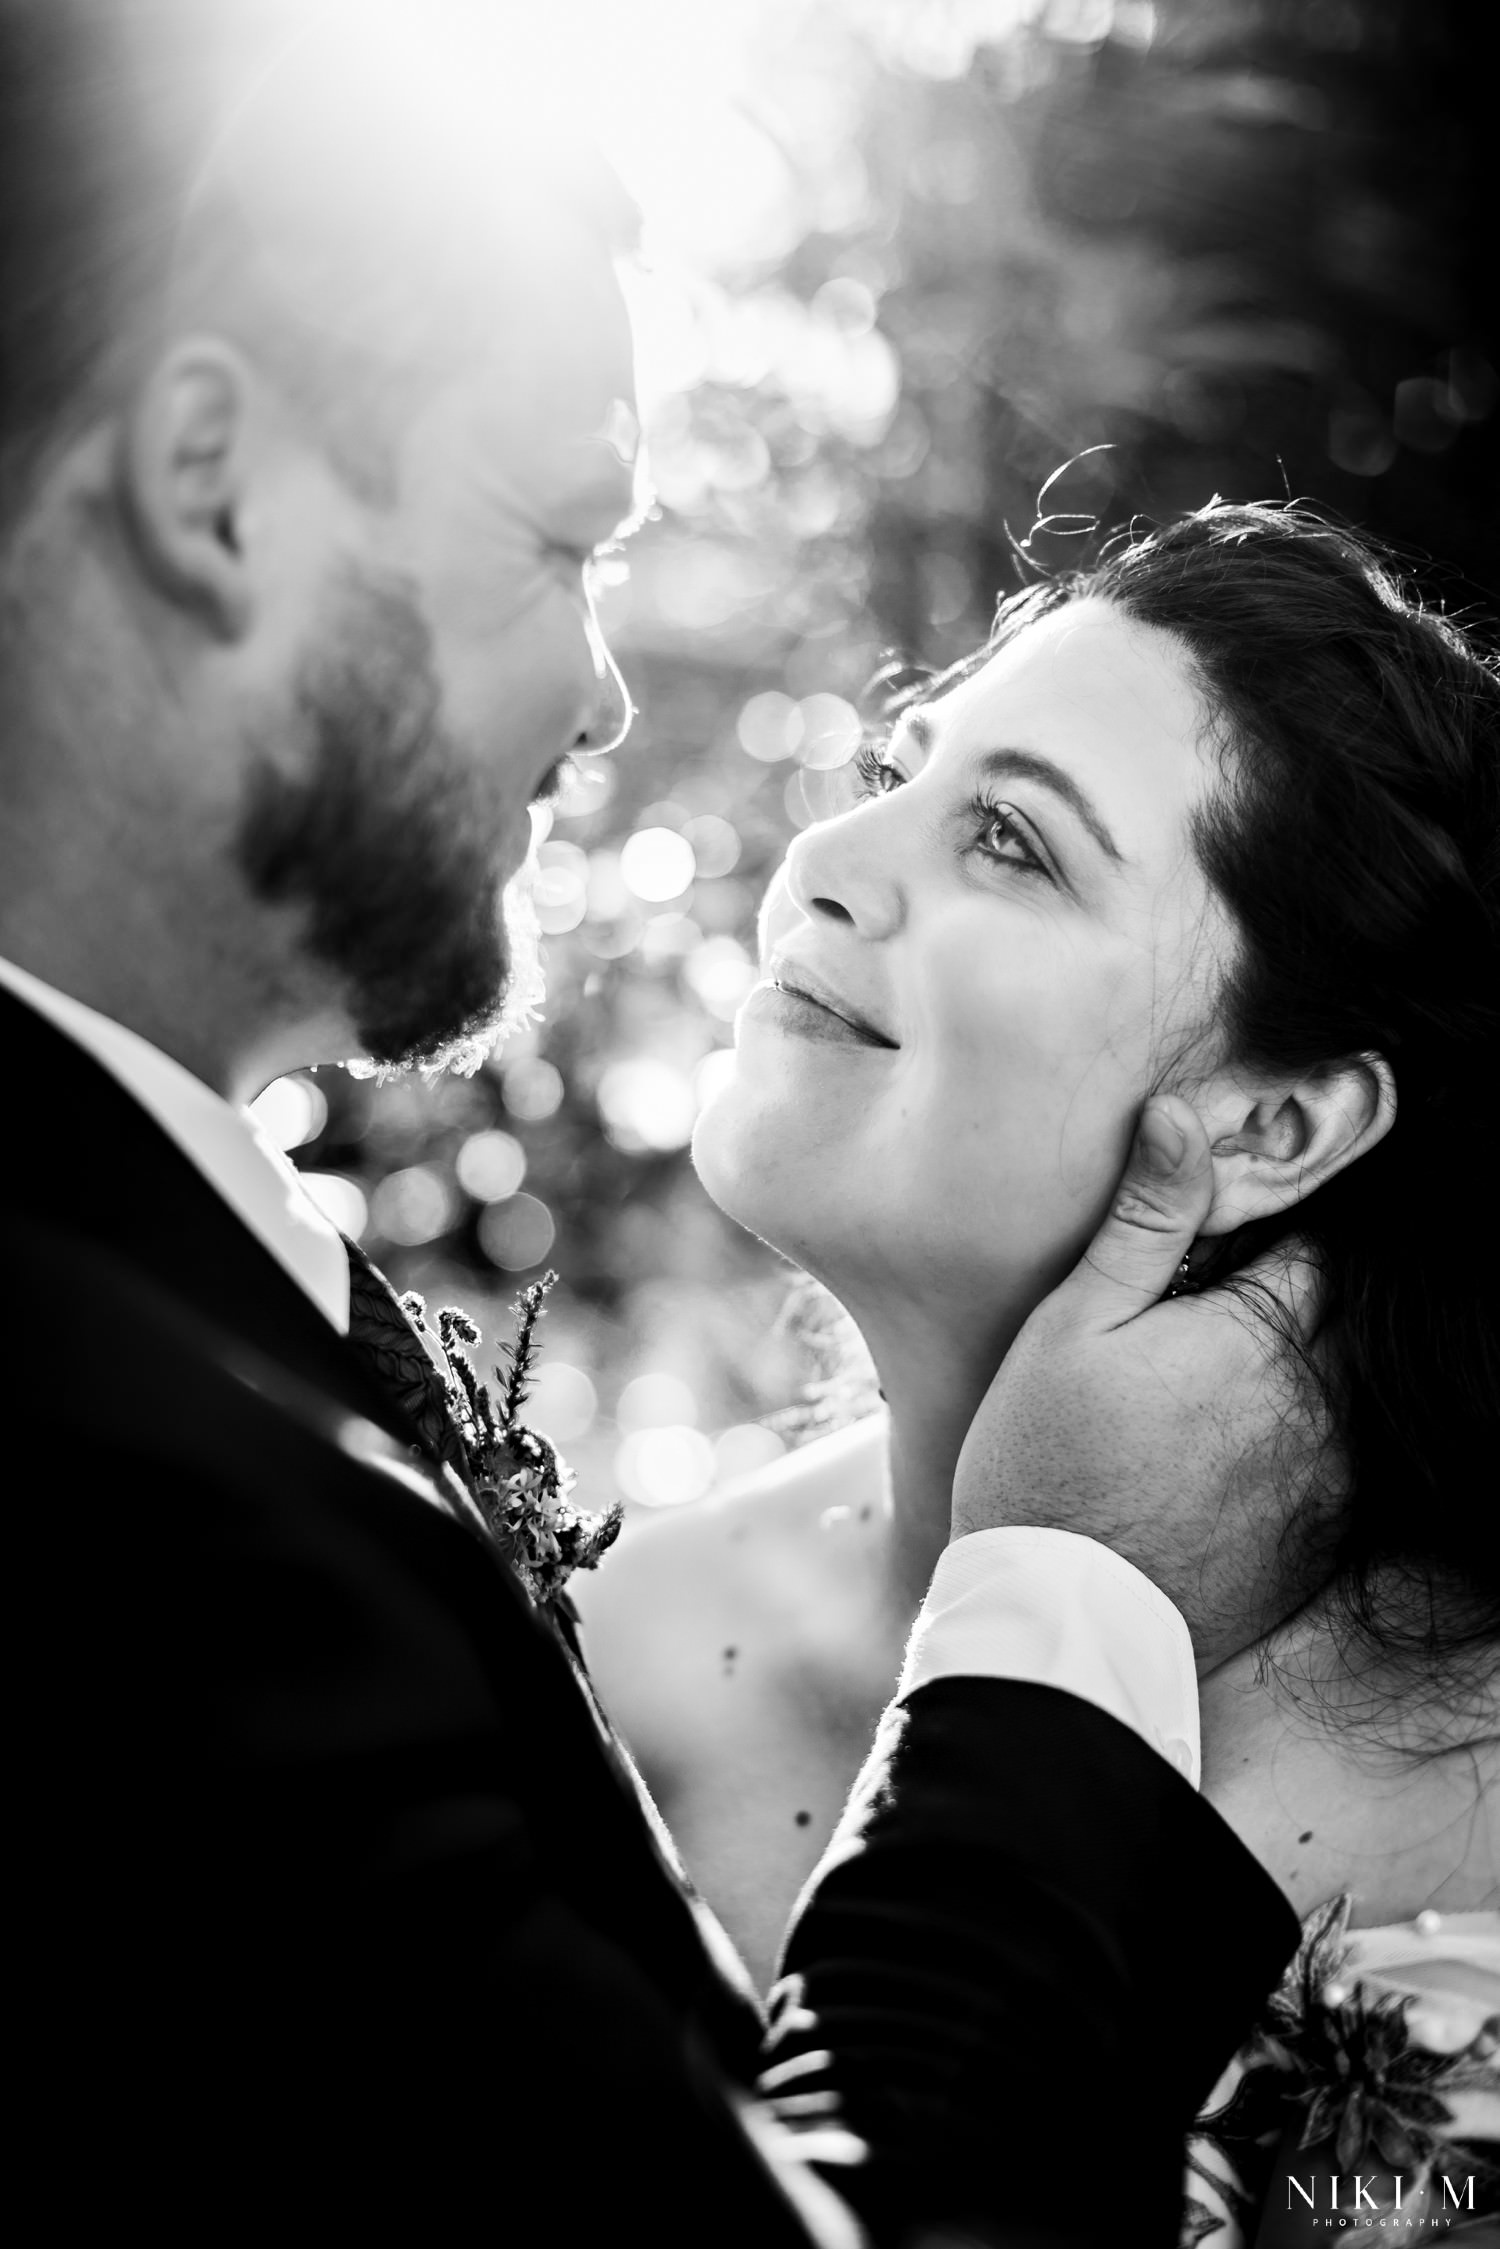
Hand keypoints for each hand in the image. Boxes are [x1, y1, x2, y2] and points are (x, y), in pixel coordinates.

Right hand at [951, 1096, 1338, 1670]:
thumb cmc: (1046, 1461)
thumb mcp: (1074, 1323)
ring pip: (1341, 1392)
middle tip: (1204, 1317)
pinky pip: (1336, 1465)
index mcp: (1263, 1336)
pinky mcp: (1320, 1537)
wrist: (1060, 1622)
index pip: (1317, 1249)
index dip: (1270, 1234)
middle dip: (1288, 1302)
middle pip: (1337, 1320)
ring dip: (1292, 1375)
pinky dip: (1296, 1444)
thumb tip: (1182, 1116)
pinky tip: (1217, 1456)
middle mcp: (1319, 1406)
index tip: (1222, 1245)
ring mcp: (1329, 1479)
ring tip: (1201, 1390)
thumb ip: (1146, 1219)